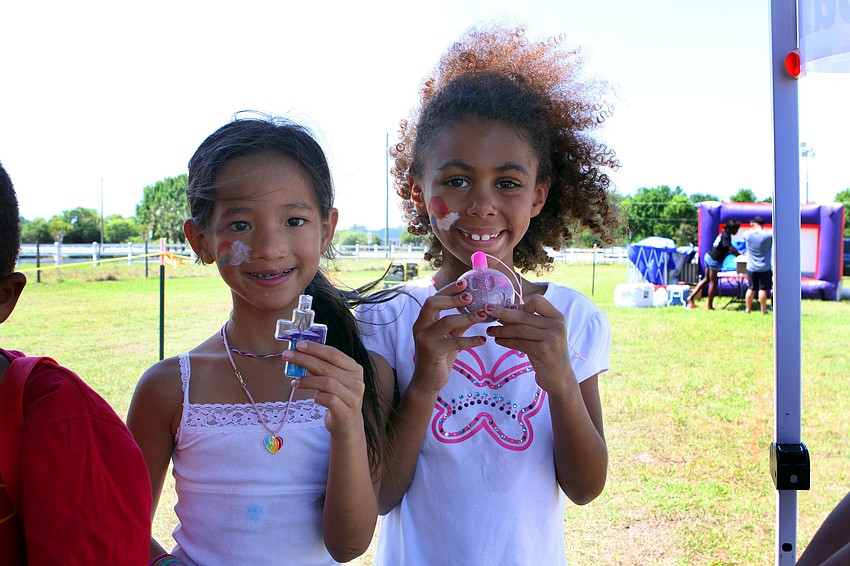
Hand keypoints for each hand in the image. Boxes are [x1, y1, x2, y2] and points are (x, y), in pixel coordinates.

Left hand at [284, 341, 364, 435]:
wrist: (347, 423)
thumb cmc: (338, 397)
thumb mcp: (334, 379)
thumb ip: (322, 367)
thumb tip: (301, 353)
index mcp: (354, 368)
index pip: (334, 354)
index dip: (316, 348)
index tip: (299, 344)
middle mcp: (356, 381)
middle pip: (327, 367)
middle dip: (304, 359)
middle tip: (287, 356)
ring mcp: (353, 397)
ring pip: (326, 383)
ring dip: (307, 380)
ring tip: (295, 382)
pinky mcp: (346, 411)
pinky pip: (328, 399)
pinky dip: (316, 396)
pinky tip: (311, 397)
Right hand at [410, 279, 486, 393]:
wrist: (428, 382)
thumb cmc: (439, 357)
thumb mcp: (449, 336)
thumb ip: (459, 323)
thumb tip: (477, 309)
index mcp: (424, 320)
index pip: (434, 298)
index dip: (449, 289)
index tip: (465, 282)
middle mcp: (420, 327)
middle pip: (432, 303)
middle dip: (452, 298)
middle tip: (471, 296)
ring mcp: (424, 339)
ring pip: (446, 321)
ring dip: (466, 317)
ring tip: (483, 315)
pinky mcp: (432, 352)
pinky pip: (454, 342)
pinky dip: (471, 340)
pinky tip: (483, 339)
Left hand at [484, 295, 572, 394]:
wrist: (559, 377)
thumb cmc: (547, 352)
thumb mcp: (541, 334)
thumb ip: (527, 322)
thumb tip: (503, 310)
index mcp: (557, 317)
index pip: (537, 300)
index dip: (522, 304)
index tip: (509, 309)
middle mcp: (557, 326)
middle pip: (523, 315)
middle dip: (502, 312)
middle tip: (487, 310)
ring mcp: (551, 339)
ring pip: (519, 329)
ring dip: (501, 330)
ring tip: (490, 331)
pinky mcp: (544, 352)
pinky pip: (519, 343)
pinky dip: (506, 341)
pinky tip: (498, 341)